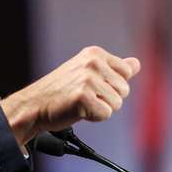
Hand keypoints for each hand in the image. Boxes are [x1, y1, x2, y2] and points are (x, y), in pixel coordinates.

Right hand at [0, 47, 140, 146]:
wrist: (35, 105)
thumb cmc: (62, 90)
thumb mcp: (88, 72)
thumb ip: (114, 68)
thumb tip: (136, 64)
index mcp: (95, 53)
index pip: (127, 73)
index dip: (113, 86)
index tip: (94, 87)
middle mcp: (93, 63)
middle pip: (124, 90)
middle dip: (108, 99)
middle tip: (86, 97)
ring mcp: (88, 79)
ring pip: (117, 104)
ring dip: (101, 109)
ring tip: (82, 104)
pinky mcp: (83, 97)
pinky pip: (106, 114)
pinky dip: (94, 117)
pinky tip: (79, 111)